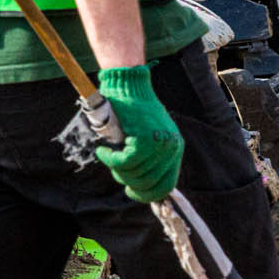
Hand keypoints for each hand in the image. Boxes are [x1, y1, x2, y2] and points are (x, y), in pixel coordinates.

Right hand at [92, 65, 183, 202]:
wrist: (127, 83)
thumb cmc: (131, 109)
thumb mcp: (147, 136)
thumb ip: (148, 159)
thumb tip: (138, 186)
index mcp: (174, 148)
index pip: (166, 186)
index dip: (147, 195)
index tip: (131, 191)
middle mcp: (171, 148)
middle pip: (148, 184)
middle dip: (128, 182)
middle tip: (115, 170)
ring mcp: (159, 144)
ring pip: (134, 174)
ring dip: (116, 169)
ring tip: (108, 154)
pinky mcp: (144, 139)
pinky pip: (124, 162)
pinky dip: (110, 159)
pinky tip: (104, 151)